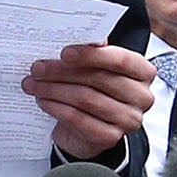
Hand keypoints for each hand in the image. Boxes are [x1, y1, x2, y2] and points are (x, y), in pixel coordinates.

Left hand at [24, 43, 156, 160]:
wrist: (90, 129)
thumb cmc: (94, 90)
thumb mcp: (96, 69)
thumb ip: (94, 53)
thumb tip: (85, 38)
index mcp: (143, 72)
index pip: (120, 59)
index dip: (91, 55)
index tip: (64, 52)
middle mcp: (142, 97)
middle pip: (98, 79)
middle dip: (62, 72)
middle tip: (37, 68)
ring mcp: (128, 120)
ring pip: (85, 98)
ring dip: (53, 89)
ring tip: (33, 84)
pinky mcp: (110, 137)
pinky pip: (78, 118)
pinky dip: (56, 107)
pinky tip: (43, 100)